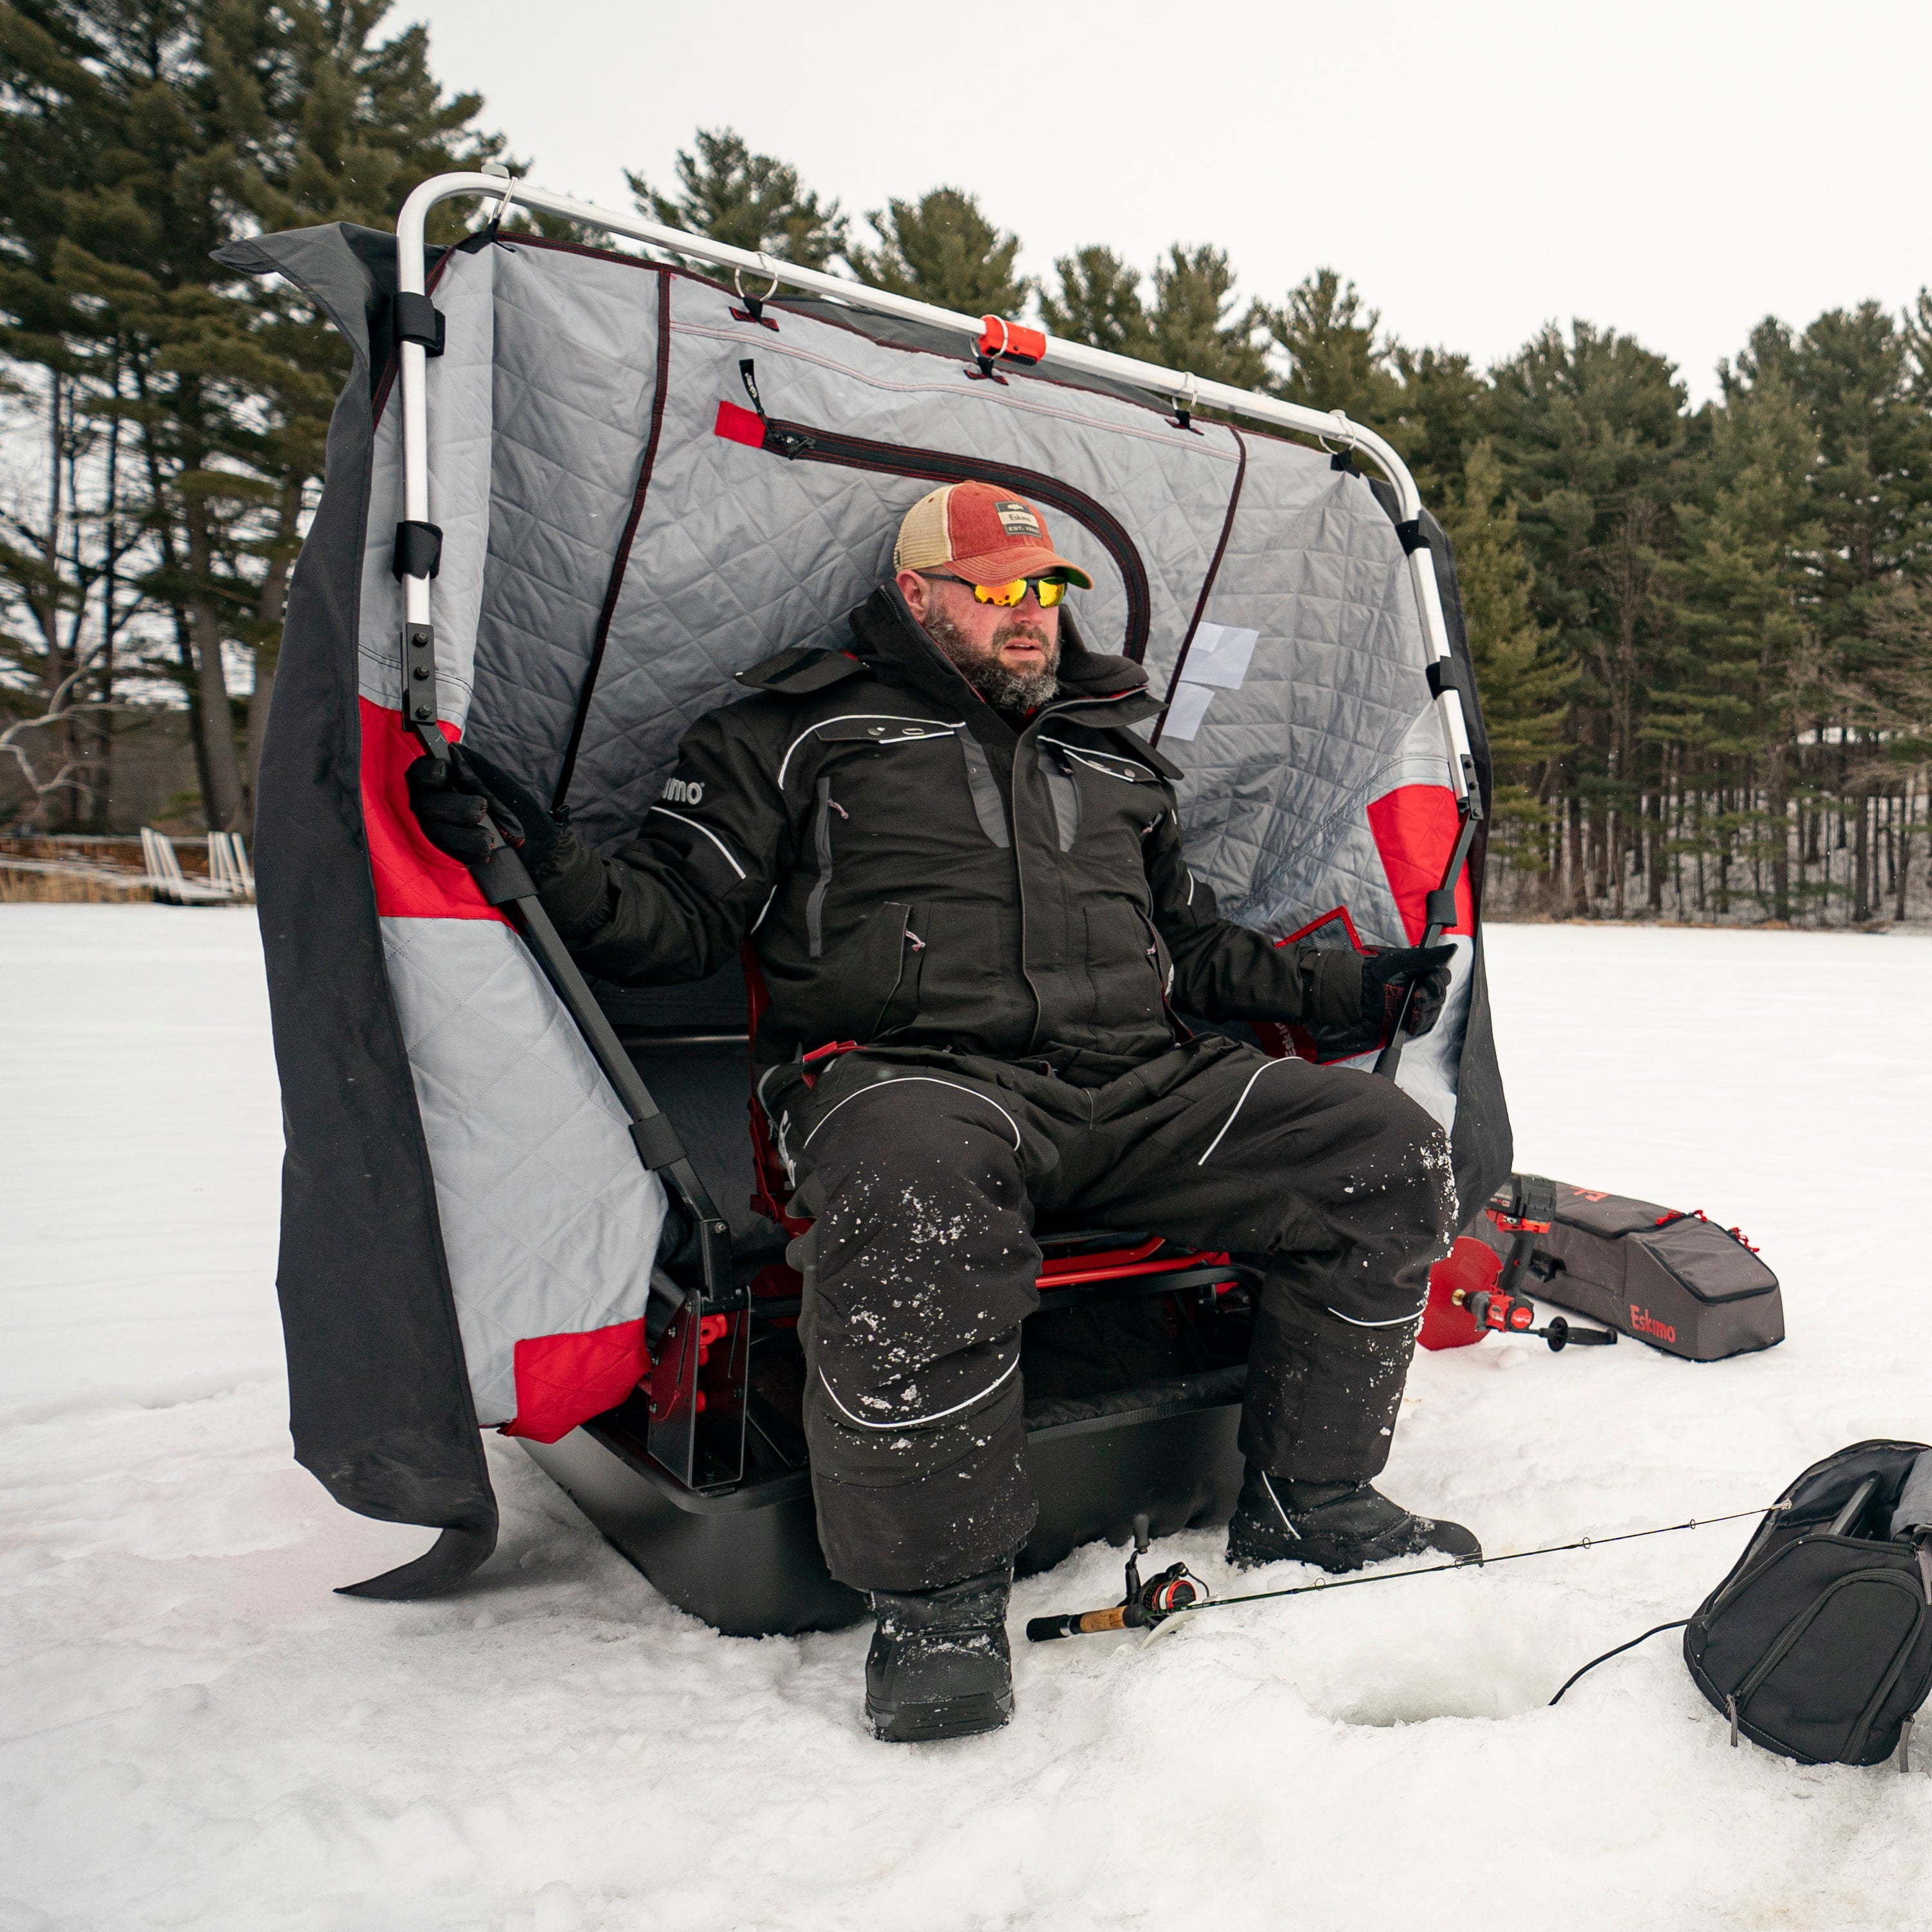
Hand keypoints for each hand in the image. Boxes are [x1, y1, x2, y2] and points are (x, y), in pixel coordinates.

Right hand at [405, 744, 562, 877]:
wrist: (533, 841)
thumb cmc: (513, 804)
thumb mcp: (499, 783)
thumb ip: (476, 770)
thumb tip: (454, 752)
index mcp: (442, 778)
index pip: (419, 773)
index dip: (426, 773)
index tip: (443, 772)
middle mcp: (433, 801)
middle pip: (424, 804)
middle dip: (453, 807)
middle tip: (480, 809)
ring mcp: (436, 826)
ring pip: (433, 831)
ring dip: (461, 837)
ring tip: (488, 840)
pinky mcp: (447, 849)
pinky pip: (447, 854)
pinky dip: (465, 854)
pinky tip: (484, 853)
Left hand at [1361, 943, 1454, 1038]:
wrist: (1359, 993)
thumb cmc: (1378, 973)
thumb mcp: (1403, 961)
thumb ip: (1429, 956)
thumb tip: (1453, 949)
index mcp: (1423, 971)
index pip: (1442, 977)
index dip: (1439, 982)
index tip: (1430, 982)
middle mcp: (1423, 987)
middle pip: (1440, 996)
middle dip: (1430, 998)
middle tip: (1417, 997)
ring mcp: (1417, 1004)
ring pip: (1434, 1011)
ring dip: (1426, 1012)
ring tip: (1413, 1010)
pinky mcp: (1410, 1018)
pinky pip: (1423, 1024)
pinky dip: (1419, 1024)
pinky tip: (1413, 1022)